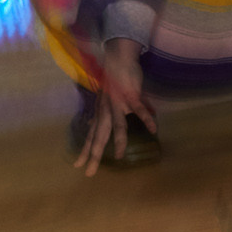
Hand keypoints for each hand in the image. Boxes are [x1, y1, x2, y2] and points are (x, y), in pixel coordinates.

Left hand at [76, 39, 154, 176]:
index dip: (85, 150)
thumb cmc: (113, 80)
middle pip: (99, 136)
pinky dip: (147, 119)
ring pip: (117, 126)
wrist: (118, 59)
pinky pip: (139, 110)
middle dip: (94, 155)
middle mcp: (105, 111)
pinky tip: (154, 129)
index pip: (90, 135)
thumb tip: (92, 124)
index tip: (78, 165)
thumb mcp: (104, 99)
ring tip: (120, 157)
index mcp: (100, 113)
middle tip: (89, 172)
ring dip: (119, 142)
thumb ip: (103, 113)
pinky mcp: (130, 96)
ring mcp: (117, 104)